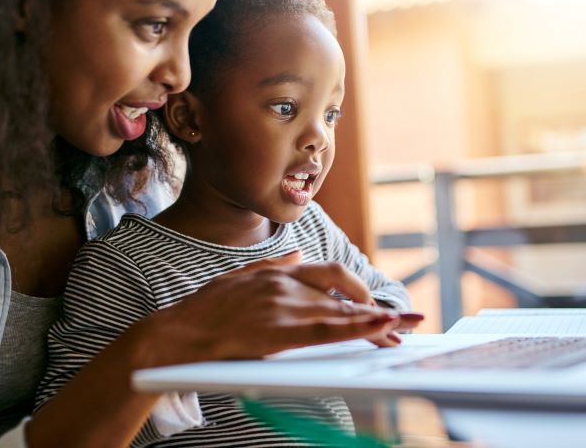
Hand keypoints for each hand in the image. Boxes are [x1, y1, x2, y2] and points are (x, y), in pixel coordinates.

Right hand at [136, 251, 400, 365]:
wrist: (182, 332)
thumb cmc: (206, 308)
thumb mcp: (240, 275)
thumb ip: (274, 264)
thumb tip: (301, 254)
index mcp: (278, 272)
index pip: (330, 273)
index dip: (358, 288)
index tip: (375, 303)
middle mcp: (286, 284)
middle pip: (345, 293)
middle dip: (376, 309)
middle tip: (402, 324)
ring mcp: (284, 306)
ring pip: (343, 311)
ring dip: (377, 322)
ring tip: (404, 330)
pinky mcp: (280, 330)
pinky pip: (329, 328)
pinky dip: (359, 327)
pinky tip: (380, 328)